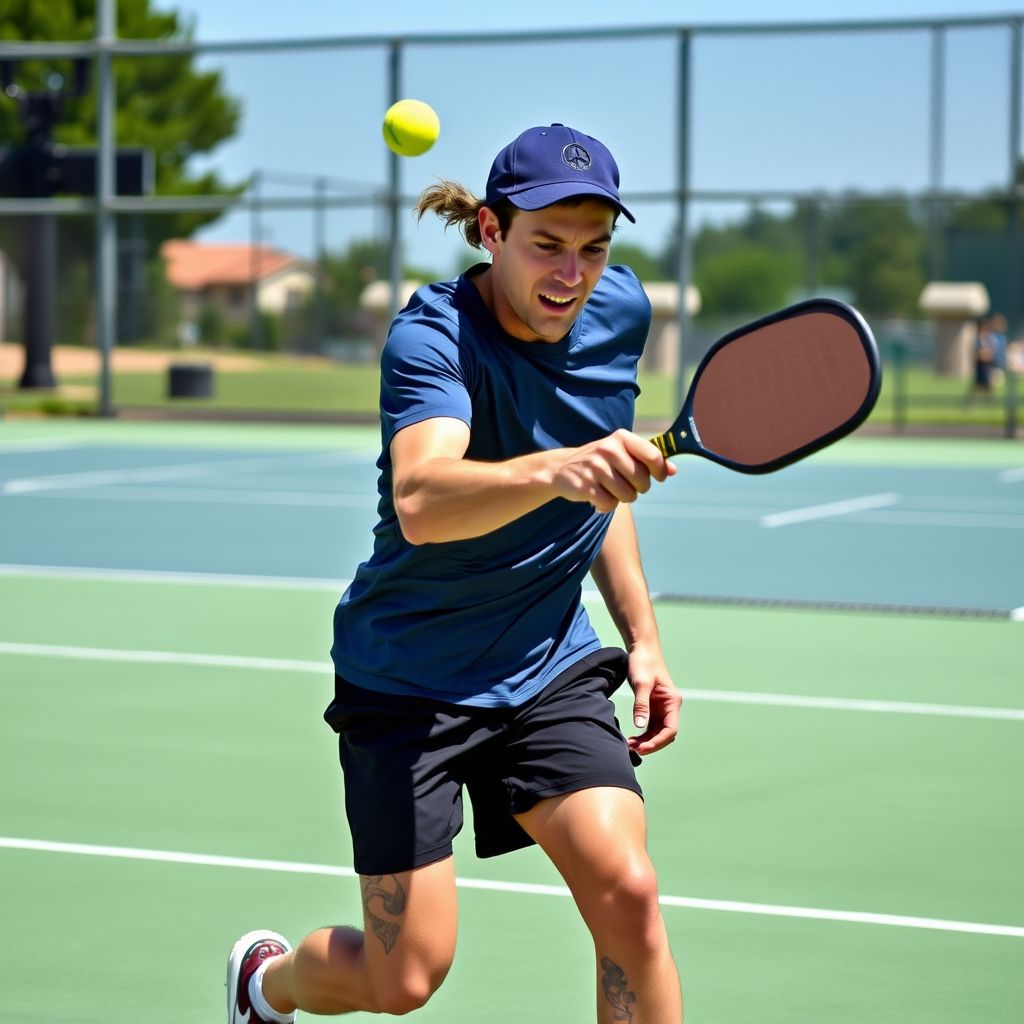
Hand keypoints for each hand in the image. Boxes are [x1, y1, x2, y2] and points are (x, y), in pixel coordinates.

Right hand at [552, 429, 674, 512]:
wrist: (561, 468)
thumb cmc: (601, 462)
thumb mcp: (623, 454)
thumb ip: (648, 460)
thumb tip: (673, 471)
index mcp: (621, 438)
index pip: (653, 456)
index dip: (659, 471)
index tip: (657, 477)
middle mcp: (608, 449)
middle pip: (642, 481)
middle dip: (638, 489)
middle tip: (625, 484)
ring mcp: (595, 467)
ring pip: (627, 496)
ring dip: (621, 498)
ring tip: (610, 490)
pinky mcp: (585, 485)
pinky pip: (609, 504)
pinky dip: (606, 506)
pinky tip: (598, 497)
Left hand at [625, 642, 681, 757]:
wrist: (641, 648)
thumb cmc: (644, 662)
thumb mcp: (641, 684)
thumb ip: (641, 705)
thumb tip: (639, 726)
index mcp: (672, 701)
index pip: (670, 729)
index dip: (658, 741)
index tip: (643, 747)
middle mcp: (670, 707)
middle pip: (665, 734)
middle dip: (651, 744)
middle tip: (633, 749)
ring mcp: (661, 708)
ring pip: (657, 732)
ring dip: (646, 741)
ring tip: (629, 746)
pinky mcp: (652, 706)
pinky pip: (650, 726)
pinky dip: (642, 734)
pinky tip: (632, 739)